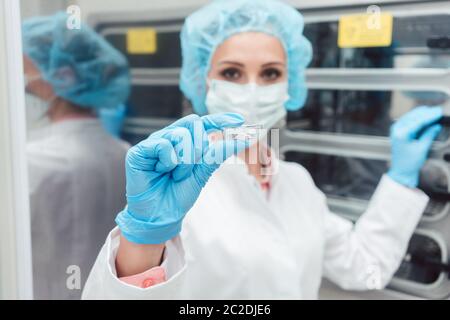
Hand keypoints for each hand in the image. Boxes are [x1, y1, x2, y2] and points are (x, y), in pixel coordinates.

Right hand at [115, 113, 246, 243]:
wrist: (161, 216)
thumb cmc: (178, 195)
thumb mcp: (202, 173)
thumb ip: (217, 155)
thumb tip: (241, 141)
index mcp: (184, 142)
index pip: (203, 123)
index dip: (220, 119)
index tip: (240, 120)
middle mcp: (169, 138)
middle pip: (193, 123)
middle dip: (198, 149)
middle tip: (189, 169)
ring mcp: (154, 142)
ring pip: (181, 134)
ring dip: (185, 161)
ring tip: (174, 175)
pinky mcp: (140, 151)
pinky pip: (163, 144)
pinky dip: (168, 160)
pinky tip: (162, 170)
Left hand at [387, 106, 442, 187]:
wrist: (401, 171)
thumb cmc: (409, 163)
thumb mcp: (422, 149)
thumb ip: (429, 135)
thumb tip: (436, 125)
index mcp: (401, 134)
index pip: (418, 121)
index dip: (430, 115)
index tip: (439, 112)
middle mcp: (396, 129)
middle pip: (413, 116)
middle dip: (426, 113)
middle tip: (438, 111)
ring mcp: (396, 129)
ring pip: (411, 116)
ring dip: (422, 114)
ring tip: (434, 112)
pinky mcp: (398, 131)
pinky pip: (409, 121)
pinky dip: (418, 118)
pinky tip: (425, 117)